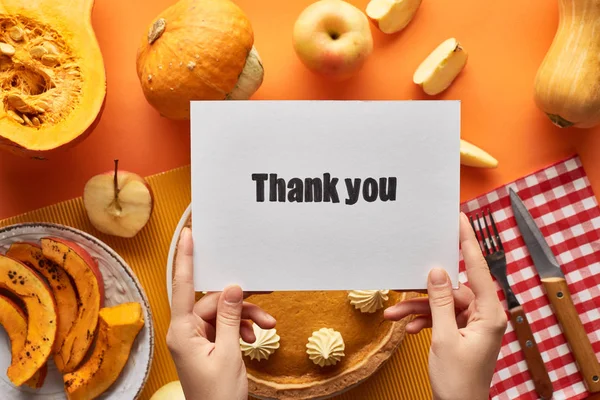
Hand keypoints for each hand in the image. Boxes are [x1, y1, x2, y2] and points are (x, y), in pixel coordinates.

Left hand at [167, 227, 276, 399]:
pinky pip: (224, 326)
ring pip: (222, 314)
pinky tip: (254, 336)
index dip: (184, 259)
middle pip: (213, 302)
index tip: (187, 236)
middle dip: (240, 305)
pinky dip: (241, 328)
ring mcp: (195, 338)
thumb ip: (229, 317)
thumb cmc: (218, 395)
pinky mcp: (206, 345)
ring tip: (266, 326)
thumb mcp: (229, 352)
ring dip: (244, 318)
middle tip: (265, 305)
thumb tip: (232, 288)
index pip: (183, 287)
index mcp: (182, 331)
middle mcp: (185, 331)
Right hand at [384, 212, 506, 399]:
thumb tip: (437, 272)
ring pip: (442, 303)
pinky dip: (423, 320)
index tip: (460, 221)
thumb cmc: (459, 381)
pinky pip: (441, 317)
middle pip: (452, 288)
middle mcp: (484, 315)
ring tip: (394, 313)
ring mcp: (473, 324)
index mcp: (490, 314)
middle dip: (424, 290)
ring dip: (418, 308)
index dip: (468, 242)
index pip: (478, 269)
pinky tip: (407, 326)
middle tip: (406, 278)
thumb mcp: (444, 337)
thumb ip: (440, 302)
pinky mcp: (462, 332)